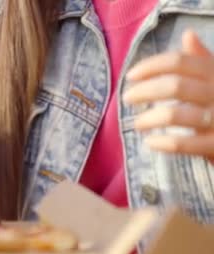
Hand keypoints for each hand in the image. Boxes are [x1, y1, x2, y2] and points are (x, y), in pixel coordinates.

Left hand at [124, 30, 213, 160]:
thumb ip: (202, 60)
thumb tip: (188, 34)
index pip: (179, 61)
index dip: (151, 66)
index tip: (130, 76)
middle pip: (174, 86)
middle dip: (144, 91)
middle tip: (127, 98)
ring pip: (175, 115)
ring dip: (148, 119)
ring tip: (137, 123)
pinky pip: (183, 144)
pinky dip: (162, 143)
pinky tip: (150, 142)